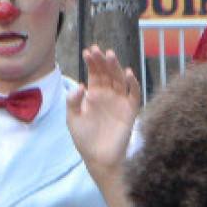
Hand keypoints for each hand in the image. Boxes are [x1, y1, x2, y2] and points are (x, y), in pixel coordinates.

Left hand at [67, 46, 142, 181]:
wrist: (99, 157)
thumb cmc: (84, 138)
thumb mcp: (73, 119)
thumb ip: (73, 102)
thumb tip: (80, 85)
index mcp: (94, 94)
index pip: (94, 74)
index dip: (92, 63)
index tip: (88, 52)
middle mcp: (108, 95)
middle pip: (107, 73)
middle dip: (102, 62)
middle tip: (98, 50)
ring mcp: (120, 101)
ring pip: (120, 80)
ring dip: (116, 67)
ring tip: (110, 56)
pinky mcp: (130, 110)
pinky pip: (134, 94)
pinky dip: (132, 84)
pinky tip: (127, 74)